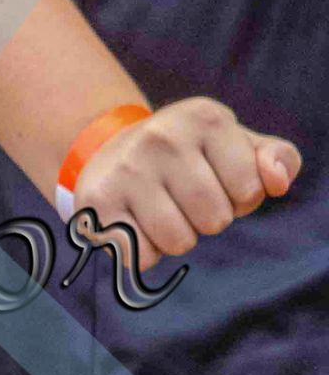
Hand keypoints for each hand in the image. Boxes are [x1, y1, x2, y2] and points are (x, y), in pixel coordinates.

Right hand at [73, 96, 299, 270]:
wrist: (110, 149)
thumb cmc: (191, 155)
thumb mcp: (237, 144)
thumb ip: (279, 158)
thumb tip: (277, 182)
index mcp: (203, 117)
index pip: (251, 190)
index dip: (241, 197)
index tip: (219, 179)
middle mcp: (160, 137)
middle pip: (215, 219)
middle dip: (208, 219)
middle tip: (187, 198)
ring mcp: (125, 170)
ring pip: (179, 241)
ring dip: (178, 238)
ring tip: (162, 211)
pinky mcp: (96, 202)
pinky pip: (141, 257)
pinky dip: (145, 251)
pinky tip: (135, 223)